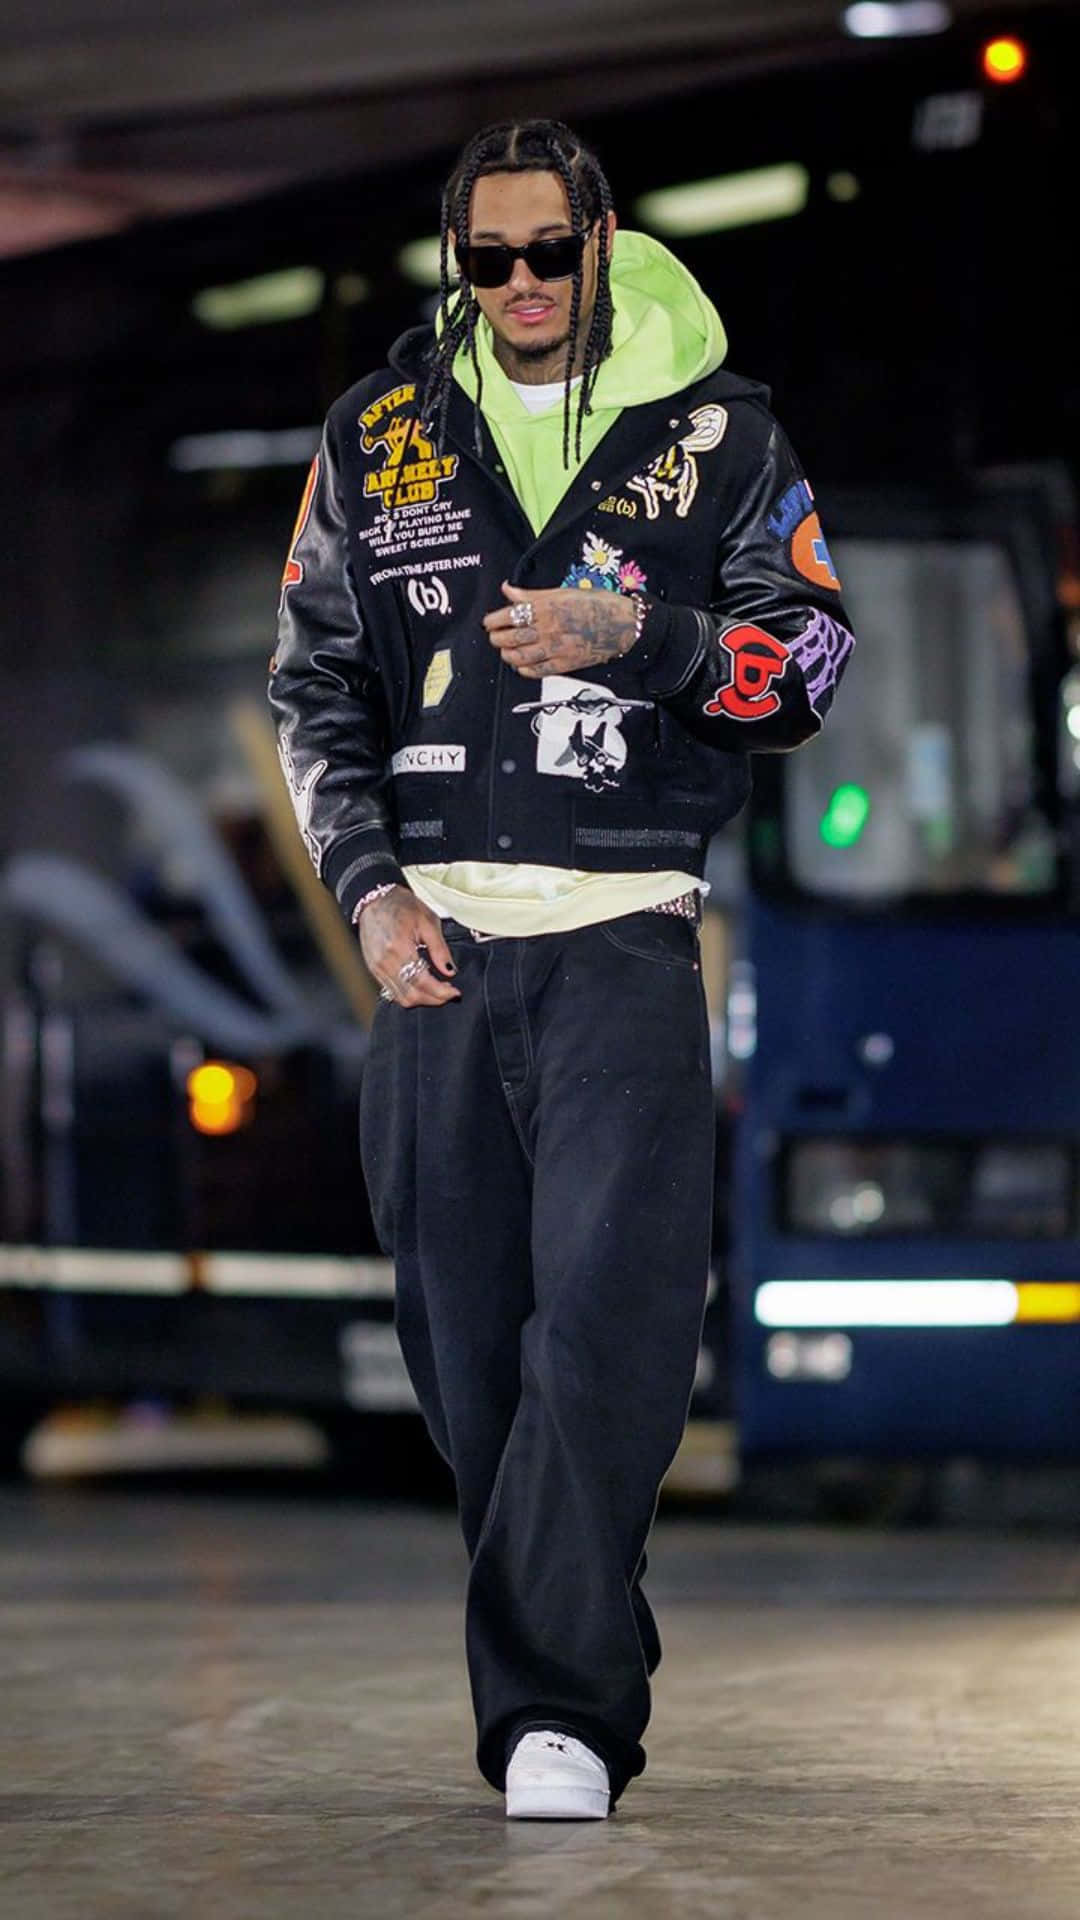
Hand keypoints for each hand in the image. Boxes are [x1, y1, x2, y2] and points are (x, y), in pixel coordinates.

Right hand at [358, 885, 460, 1007]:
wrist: (374, 899)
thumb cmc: (400, 905)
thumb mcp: (428, 921)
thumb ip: (440, 949)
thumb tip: (450, 971)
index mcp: (399, 948)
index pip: (422, 982)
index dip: (441, 992)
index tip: (455, 992)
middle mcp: (385, 962)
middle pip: (411, 995)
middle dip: (434, 999)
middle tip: (449, 993)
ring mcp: (377, 968)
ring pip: (401, 997)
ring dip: (422, 999)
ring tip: (437, 990)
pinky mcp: (374, 970)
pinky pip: (392, 991)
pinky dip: (409, 993)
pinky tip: (421, 986)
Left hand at [483, 581, 638, 678]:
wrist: (624, 624)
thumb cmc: (597, 605)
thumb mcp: (563, 592)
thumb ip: (532, 594)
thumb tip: (508, 589)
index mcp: (546, 608)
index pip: (509, 615)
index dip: (493, 621)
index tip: (489, 622)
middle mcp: (548, 629)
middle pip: (511, 638)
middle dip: (497, 639)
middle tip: (494, 637)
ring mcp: (556, 648)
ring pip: (520, 656)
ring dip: (508, 655)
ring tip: (505, 651)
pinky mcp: (565, 664)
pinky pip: (537, 671)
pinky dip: (524, 670)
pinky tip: (521, 665)